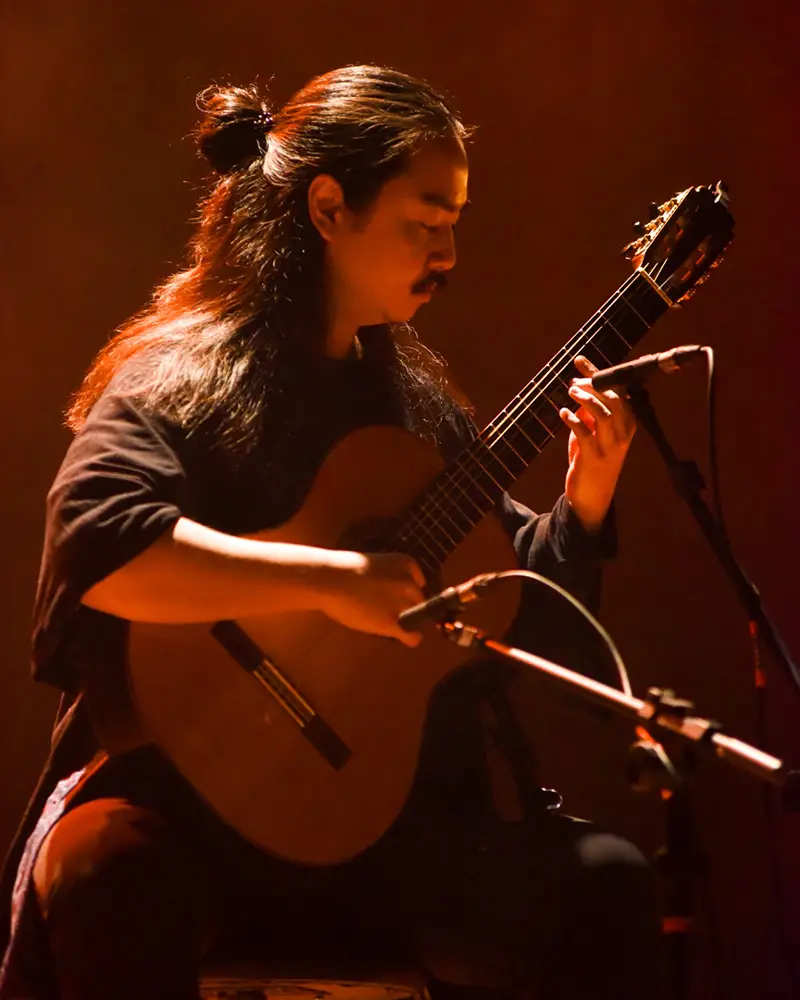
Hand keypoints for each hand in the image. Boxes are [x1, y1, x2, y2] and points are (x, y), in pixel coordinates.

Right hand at [318, 551, 424, 647]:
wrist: (331, 580)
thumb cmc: (345, 570)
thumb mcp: (375, 564)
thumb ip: (388, 576)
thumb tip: (389, 591)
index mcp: (407, 564)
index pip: (419, 583)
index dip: (407, 592)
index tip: (395, 596)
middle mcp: (410, 583)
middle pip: (419, 601)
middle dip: (408, 607)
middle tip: (387, 611)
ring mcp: (404, 604)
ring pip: (417, 618)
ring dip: (407, 622)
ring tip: (389, 623)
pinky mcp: (394, 623)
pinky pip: (412, 636)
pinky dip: (411, 638)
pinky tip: (404, 639)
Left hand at [559, 355, 636, 532]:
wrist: (592, 497)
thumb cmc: (592, 461)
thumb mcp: (593, 434)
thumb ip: (589, 413)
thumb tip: (579, 387)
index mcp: (627, 424)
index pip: (617, 392)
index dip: (600, 374)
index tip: (581, 362)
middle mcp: (622, 434)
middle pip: (613, 400)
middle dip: (594, 384)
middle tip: (574, 379)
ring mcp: (609, 446)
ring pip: (603, 414)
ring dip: (586, 399)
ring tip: (571, 391)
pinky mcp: (593, 457)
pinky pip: (585, 434)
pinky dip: (573, 420)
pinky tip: (563, 413)